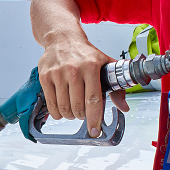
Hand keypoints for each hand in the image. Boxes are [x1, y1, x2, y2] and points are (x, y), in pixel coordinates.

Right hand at [30, 0, 128, 137]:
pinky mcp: (45, 77)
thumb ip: (116, 87)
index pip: (94, 99)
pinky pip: (51, 104)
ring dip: (70, 115)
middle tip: (83, 114)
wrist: (62, 38)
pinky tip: (62, 108)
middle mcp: (73, 70)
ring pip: (64, 108)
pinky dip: (57, 112)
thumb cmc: (85, 53)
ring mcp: (57, 74)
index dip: (94, 118)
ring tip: (73, 110)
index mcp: (91, 67)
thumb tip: (124, 107)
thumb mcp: (105, 64)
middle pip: (78, 107)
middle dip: (82, 116)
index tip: (94, 131)